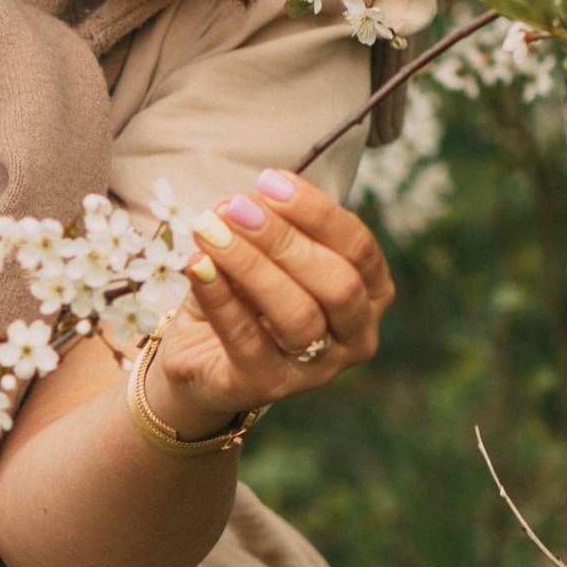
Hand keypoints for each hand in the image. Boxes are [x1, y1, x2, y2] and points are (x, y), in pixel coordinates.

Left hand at [152, 168, 394, 438]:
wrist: (202, 360)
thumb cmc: (245, 298)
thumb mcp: (259, 256)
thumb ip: (256, 228)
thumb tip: (234, 204)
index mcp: (370, 293)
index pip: (358, 246)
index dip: (316, 210)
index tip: (270, 180)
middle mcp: (356, 335)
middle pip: (337, 282)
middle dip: (286, 239)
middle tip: (238, 207)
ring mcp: (317, 369)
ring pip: (298, 314)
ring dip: (251, 267)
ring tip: (211, 232)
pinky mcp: (268, 386)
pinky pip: (246, 339)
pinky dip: (219, 297)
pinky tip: (196, 264)